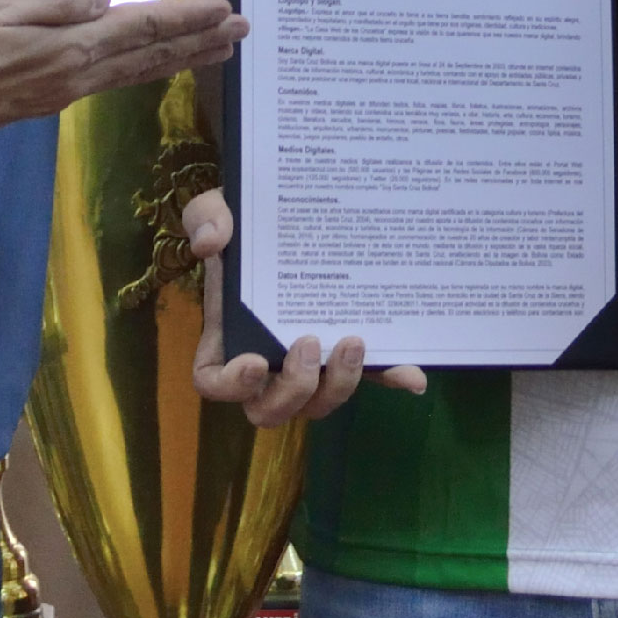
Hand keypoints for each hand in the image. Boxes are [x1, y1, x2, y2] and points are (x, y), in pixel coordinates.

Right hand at [0, 0, 243, 147]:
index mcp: (68, 50)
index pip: (142, 29)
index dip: (187, 18)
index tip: (226, 9)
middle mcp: (74, 78)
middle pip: (149, 57)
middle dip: (198, 42)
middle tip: (242, 31)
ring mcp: (59, 94)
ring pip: (133, 73)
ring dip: (178, 58)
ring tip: (213, 49)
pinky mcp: (42, 101)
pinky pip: (108, 81)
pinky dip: (141, 69)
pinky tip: (144, 65)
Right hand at [183, 187, 427, 423]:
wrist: (293, 211)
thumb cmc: (247, 221)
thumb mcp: (217, 207)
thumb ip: (205, 217)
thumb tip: (211, 241)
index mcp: (228, 335)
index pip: (214, 381)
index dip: (232, 385)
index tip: (255, 361)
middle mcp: (268, 360)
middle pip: (271, 409)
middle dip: (292, 390)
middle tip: (308, 343)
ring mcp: (311, 362)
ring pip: (319, 403)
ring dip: (338, 385)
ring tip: (354, 340)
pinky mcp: (350, 352)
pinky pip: (370, 377)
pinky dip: (391, 378)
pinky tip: (412, 373)